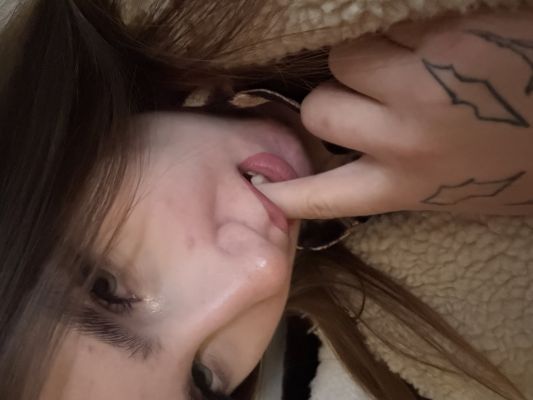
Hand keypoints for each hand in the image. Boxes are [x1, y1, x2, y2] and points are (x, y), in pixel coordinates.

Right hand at [257, 9, 532, 218]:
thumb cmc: (528, 163)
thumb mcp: (459, 194)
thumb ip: (403, 184)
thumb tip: (359, 166)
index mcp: (408, 188)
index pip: (324, 195)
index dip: (287, 191)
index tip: (262, 188)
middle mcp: (400, 143)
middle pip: (319, 113)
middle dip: (336, 100)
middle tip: (370, 97)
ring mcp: (418, 88)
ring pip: (345, 60)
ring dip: (367, 58)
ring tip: (409, 62)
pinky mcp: (441, 41)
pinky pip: (387, 27)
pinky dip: (403, 31)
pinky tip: (441, 43)